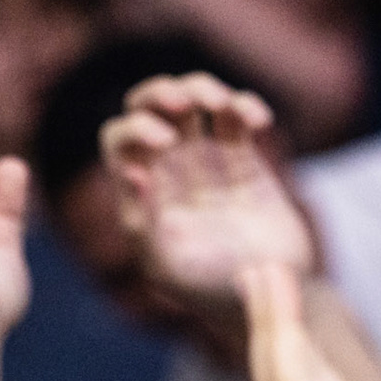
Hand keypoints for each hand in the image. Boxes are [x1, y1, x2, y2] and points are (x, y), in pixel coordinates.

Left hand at [101, 73, 315, 301]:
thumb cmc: (205, 288)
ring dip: (201, 88)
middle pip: (147, 105)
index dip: (135, 128)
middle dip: (160, 92)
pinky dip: (244, 105)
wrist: (261, 293)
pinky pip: (236, 114)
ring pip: (192, 100)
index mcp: (139, 190)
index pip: (119, 138)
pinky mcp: (243, 157)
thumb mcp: (167, 265)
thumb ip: (145, 222)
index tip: (164, 143)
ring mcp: (204, 159)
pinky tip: (259, 123)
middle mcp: (166, 169)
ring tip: (222, 106)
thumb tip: (133, 173)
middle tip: (186, 105)